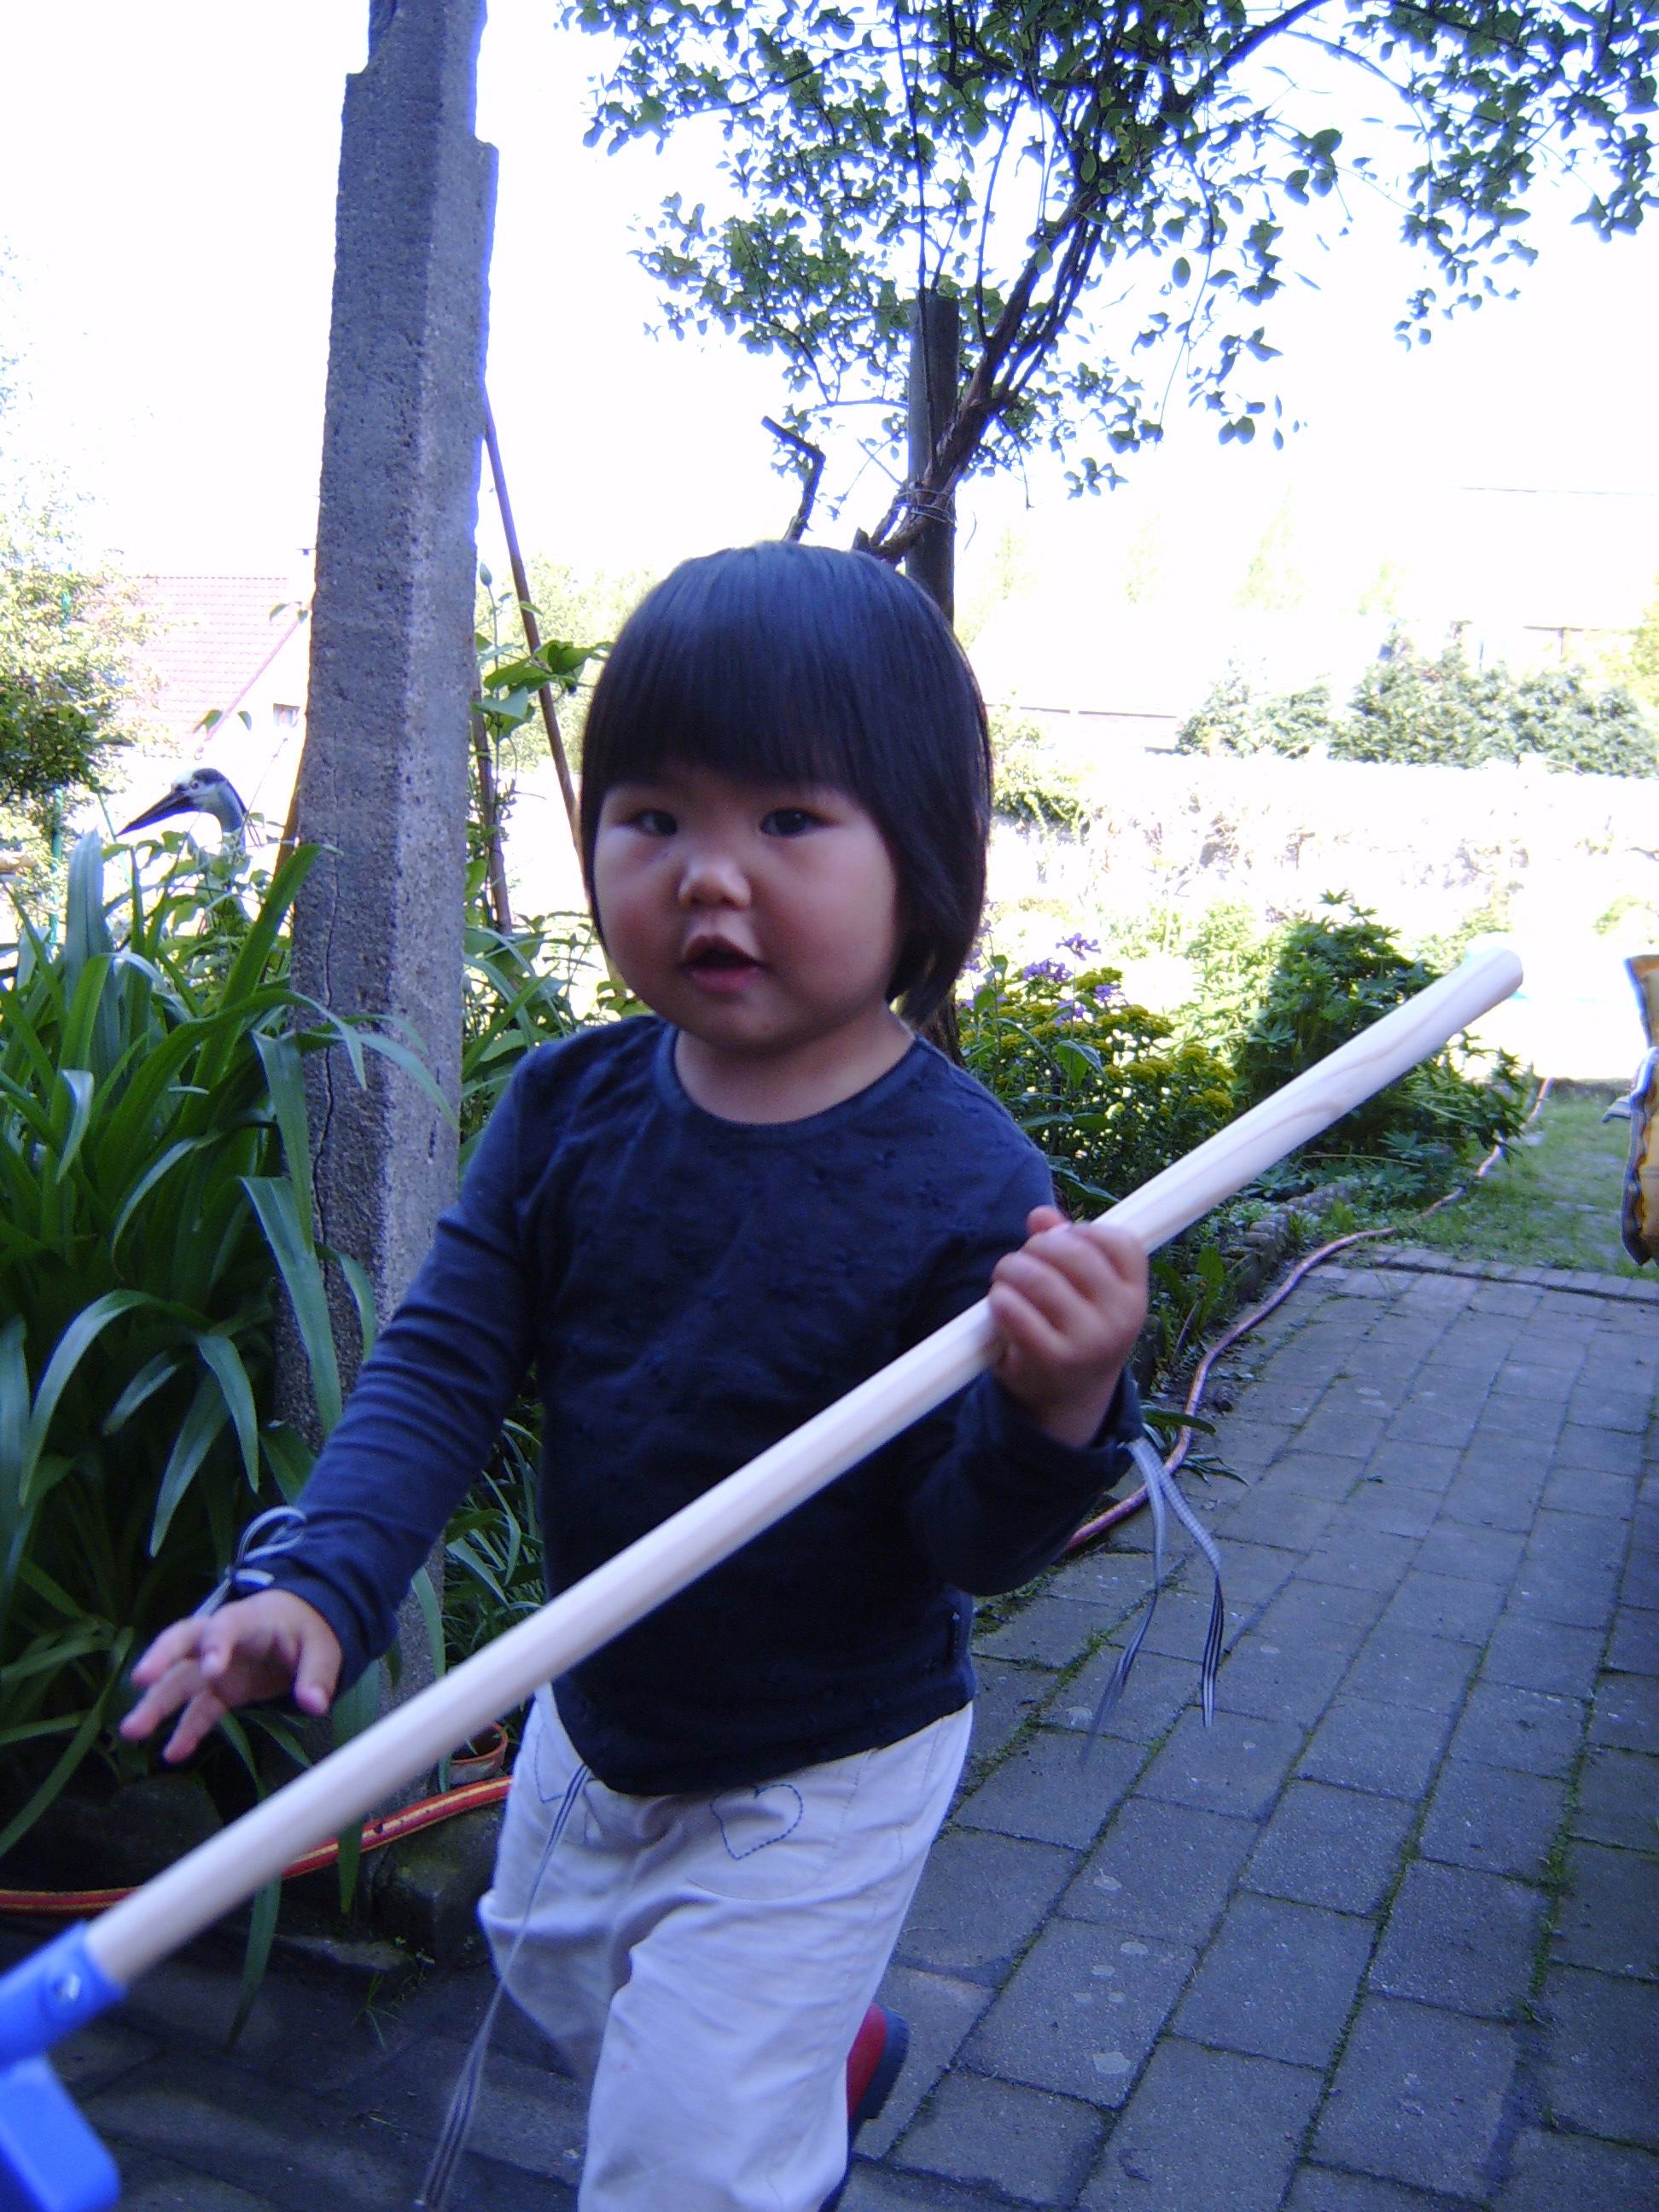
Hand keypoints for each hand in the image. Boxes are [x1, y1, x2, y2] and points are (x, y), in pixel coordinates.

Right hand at [120, 1591, 341, 1764]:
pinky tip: (172, 1753)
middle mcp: (221, 1639)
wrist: (298, 1628)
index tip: (211, 1669)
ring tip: (131, 1731)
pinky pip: (197, 1709)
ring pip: (179, 1680)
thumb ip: (316, 1675)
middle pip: (183, 1642)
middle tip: (140, 1679)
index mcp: (249, 1620)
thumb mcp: (322, 1648)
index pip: (227, 1625)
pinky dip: (186, 1730)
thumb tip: (314, 1704)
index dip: (217, 1643)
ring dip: (156, 1704)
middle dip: (161, 1658)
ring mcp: (214, 1666)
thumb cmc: (306, 1631)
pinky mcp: (218, 1689)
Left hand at [988, 1206, 1147, 1448]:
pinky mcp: (1050, 1360)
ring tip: (1004, 1280)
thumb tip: (1040, 1215)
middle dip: (1035, 1247)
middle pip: (1072, 1251)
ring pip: (1038, 1277)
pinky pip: (1013, 1310)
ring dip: (1010, 1269)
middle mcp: (1120, 1318)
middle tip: (1020, 1262)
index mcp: (1134, 1295)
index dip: (1081, 1231)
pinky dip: (999, 1299)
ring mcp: (1088, 1341)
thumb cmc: (1074, 1330)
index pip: (1118, 1241)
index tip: (1062, 1244)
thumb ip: (1066, 1245)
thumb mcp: (1084, 1292)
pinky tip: (999, 1304)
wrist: (1067, 1400)